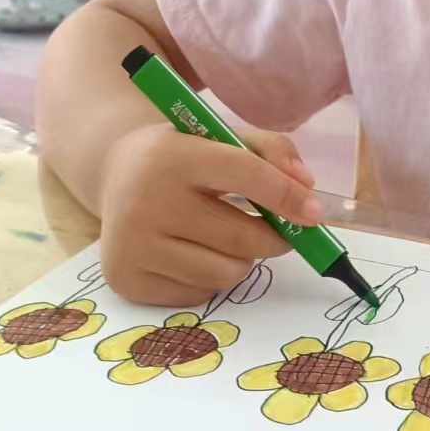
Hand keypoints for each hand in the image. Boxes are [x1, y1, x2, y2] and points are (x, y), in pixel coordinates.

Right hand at [99, 125, 323, 304]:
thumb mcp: (221, 135)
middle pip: (242, 238)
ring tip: (221, 236)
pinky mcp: (125, 279)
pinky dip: (208, 278)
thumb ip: (271, 150)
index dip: (288, 196)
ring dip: (240, 260)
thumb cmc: (182, 155)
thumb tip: (306, 189)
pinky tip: (190, 252)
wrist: (114, 174)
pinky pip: (198, 294)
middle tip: (277, 231)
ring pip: (225, 274)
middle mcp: (145, 202)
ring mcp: (132, 246)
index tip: (314, 214)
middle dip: (273, 238)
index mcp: (172, 156)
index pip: (246, 176)